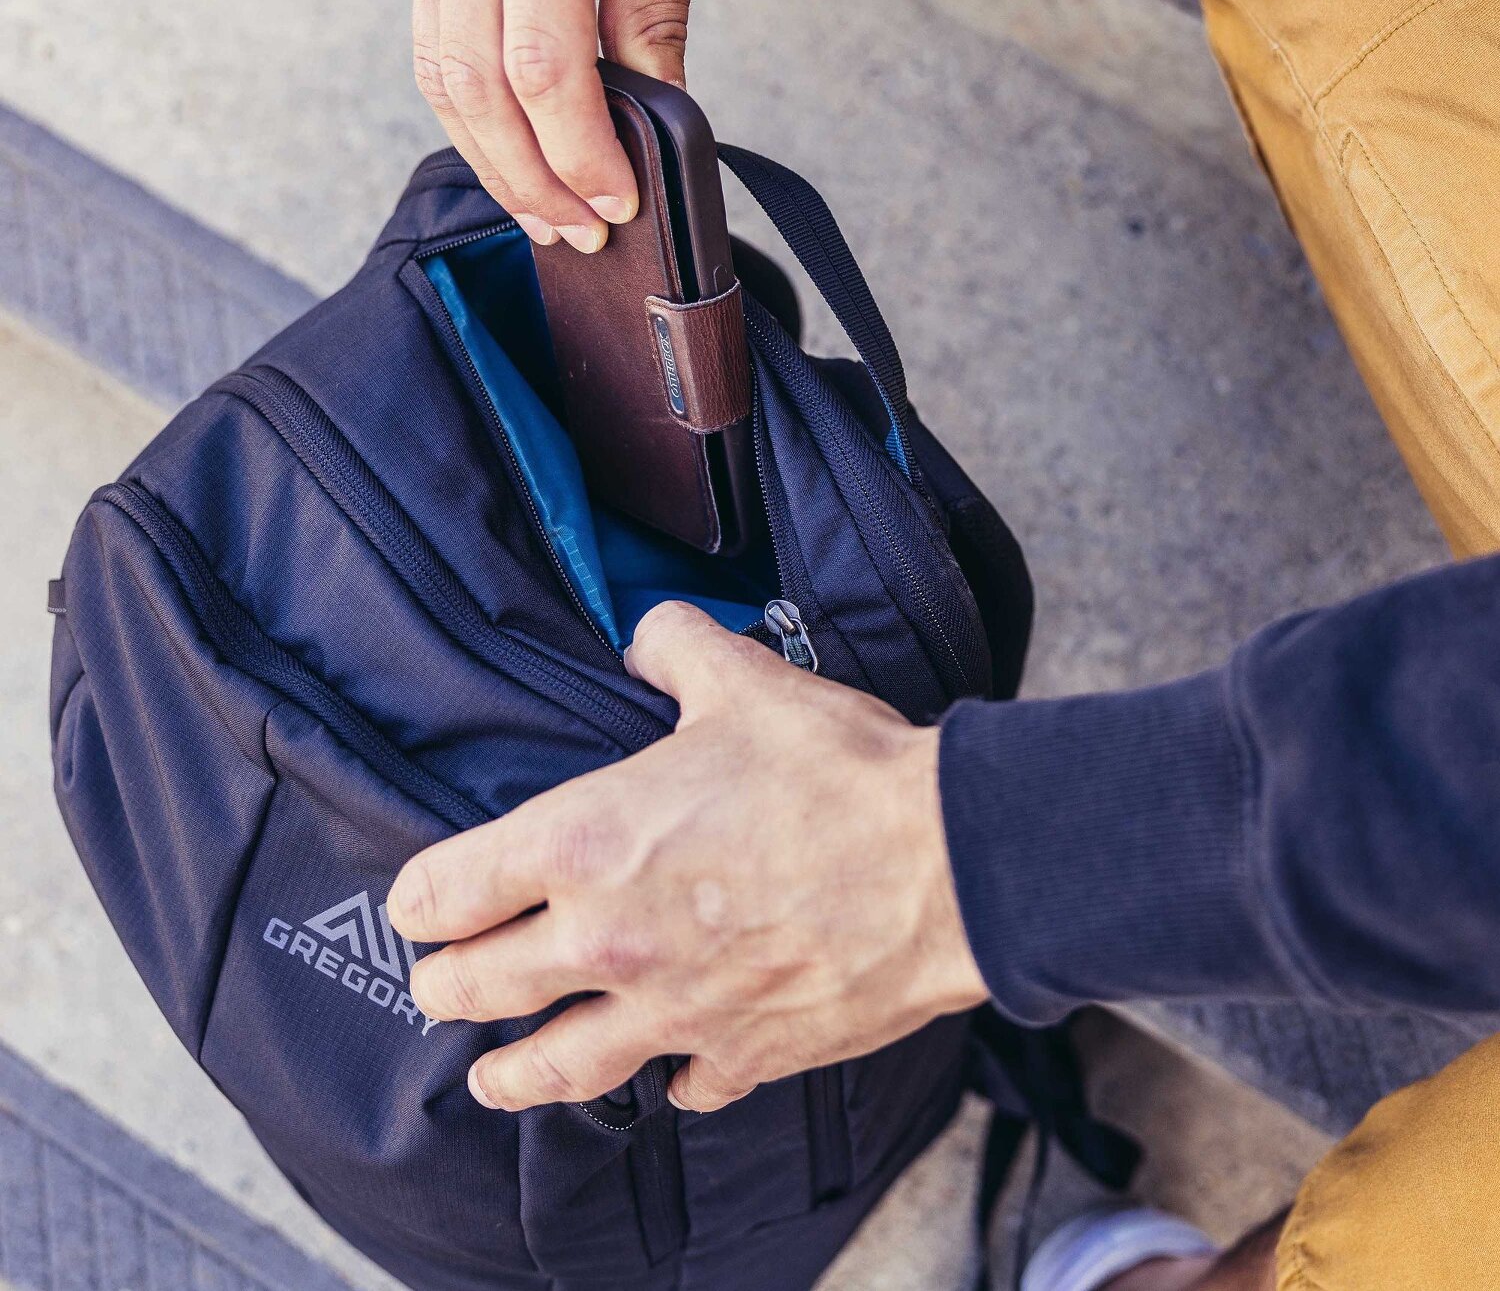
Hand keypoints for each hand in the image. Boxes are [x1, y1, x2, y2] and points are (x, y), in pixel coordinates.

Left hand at [389, 602, 987, 1112]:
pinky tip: (669, 1073)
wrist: (943, 861)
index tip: (417, 904)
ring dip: (512, 1073)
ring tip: (493, 1077)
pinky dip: (669, 1079)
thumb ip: (672, 648)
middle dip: (444, 984)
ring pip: (554, 1068)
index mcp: (585, 842)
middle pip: (477, 988)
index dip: (418, 897)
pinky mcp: (743, 1053)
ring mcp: (671, 1009)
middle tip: (437, 983)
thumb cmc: (835, 770)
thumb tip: (647, 635)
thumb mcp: (741, 679)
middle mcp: (606, 939)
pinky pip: (681, 1085)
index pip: (448, 889)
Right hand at [412, 0, 739, 250]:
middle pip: (476, 82)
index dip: (579, 149)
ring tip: (547, 214)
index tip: (619, 199)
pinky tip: (514, 153)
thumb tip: (649, 113)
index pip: (542, 61)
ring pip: (440, 71)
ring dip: (493, 158)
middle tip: (583, 233)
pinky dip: (473, 111)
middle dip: (531, 175)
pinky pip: (436, 40)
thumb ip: (657, 5)